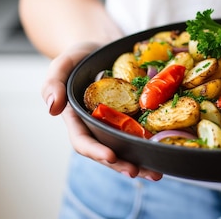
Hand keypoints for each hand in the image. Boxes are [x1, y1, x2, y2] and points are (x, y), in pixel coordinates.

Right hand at [41, 42, 162, 180]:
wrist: (101, 47)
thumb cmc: (79, 57)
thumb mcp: (63, 64)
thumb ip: (53, 83)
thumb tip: (52, 108)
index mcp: (77, 119)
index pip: (83, 141)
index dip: (96, 151)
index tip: (111, 156)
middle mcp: (97, 127)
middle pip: (108, 152)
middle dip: (122, 165)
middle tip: (139, 172)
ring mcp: (116, 124)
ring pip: (127, 149)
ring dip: (141, 163)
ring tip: (156, 173)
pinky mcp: (133, 118)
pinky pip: (142, 134)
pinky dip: (153, 145)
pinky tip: (167, 152)